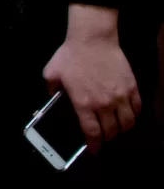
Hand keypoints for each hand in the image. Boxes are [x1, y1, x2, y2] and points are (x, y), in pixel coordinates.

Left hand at [43, 6, 140, 147]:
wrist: (93, 40)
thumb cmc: (71, 55)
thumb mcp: (52, 73)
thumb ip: (51, 89)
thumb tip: (52, 97)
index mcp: (83, 103)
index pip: (92, 132)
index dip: (94, 144)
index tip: (93, 149)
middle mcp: (104, 103)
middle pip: (111, 131)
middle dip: (107, 138)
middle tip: (104, 137)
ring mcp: (120, 96)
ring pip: (127, 123)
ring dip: (122, 129)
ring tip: (117, 128)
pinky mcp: (132, 88)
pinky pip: (137, 108)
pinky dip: (134, 115)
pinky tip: (128, 115)